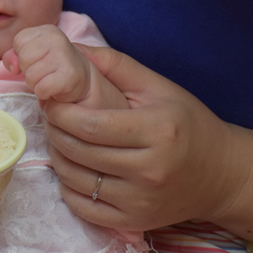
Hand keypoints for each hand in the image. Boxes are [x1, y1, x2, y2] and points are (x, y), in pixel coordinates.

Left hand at [3, 25, 127, 108]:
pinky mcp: (69, 76)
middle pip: (23, 58)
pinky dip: (43, 93)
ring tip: (48, 79)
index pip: (18, 41)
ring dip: (35, 83)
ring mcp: (65, 56)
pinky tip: (53, 88)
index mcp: (48, 30)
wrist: (81, 81)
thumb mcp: (30, 55)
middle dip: (27, 70)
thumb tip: (13, 66)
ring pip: (30, 75)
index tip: (36, 59)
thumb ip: (13, 56)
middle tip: (42, 72)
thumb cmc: (50, 66)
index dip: (21, 55)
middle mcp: (58, 39)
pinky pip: (41, 88)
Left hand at [43, 44, 252, 238]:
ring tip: (58, 137)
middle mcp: (150, 170)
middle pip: (80, 152)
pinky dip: (67, 186)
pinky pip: (83, 207)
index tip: (51, 101)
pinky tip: (71, 167)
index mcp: (157, 131)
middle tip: (50, 116)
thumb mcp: (158, 87)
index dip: (61, 112)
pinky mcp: (134, 221)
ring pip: (76, 180)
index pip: (91, 125)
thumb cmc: (187, 124)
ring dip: (57, 156)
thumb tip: (73, 49)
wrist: (219, 174)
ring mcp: (141, 200)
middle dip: (54, 130)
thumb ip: (115, 65)